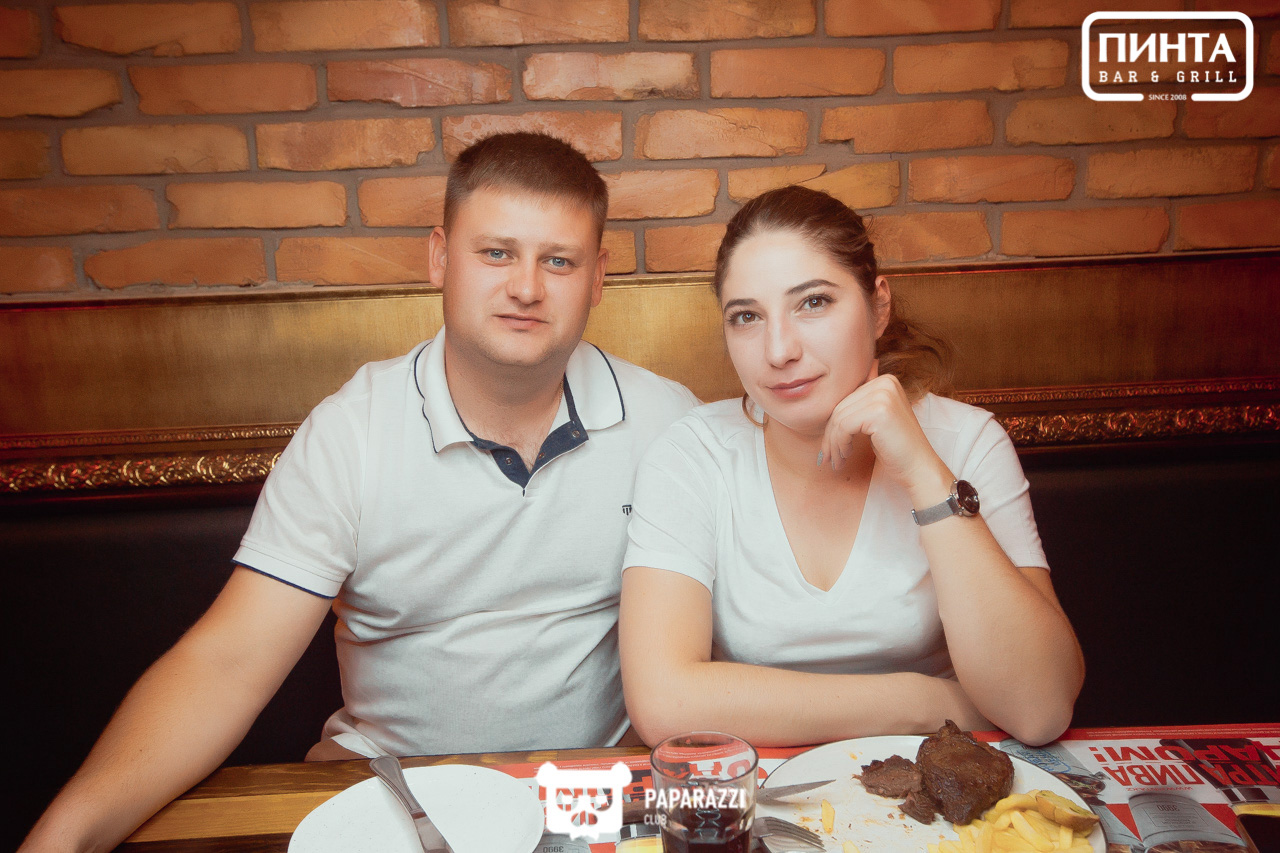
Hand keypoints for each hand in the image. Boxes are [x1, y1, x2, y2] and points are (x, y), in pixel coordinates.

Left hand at [819, 360, 951, 501]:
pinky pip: (843, 426)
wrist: (919, 467)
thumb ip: (860, 405)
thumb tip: (826, 401)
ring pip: (838, 418)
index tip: (829, 446)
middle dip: (830, 435)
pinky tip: (847, 455)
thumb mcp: (876, 419)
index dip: (833, 425)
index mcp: (885, 380)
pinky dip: (840, 444)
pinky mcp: (878, 412)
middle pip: (840, 407)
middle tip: (827, 457)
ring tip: (837, 460)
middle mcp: (885, 382)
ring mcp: (883, 395)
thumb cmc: (896, 448)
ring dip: (833, 443)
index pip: (846, 399)